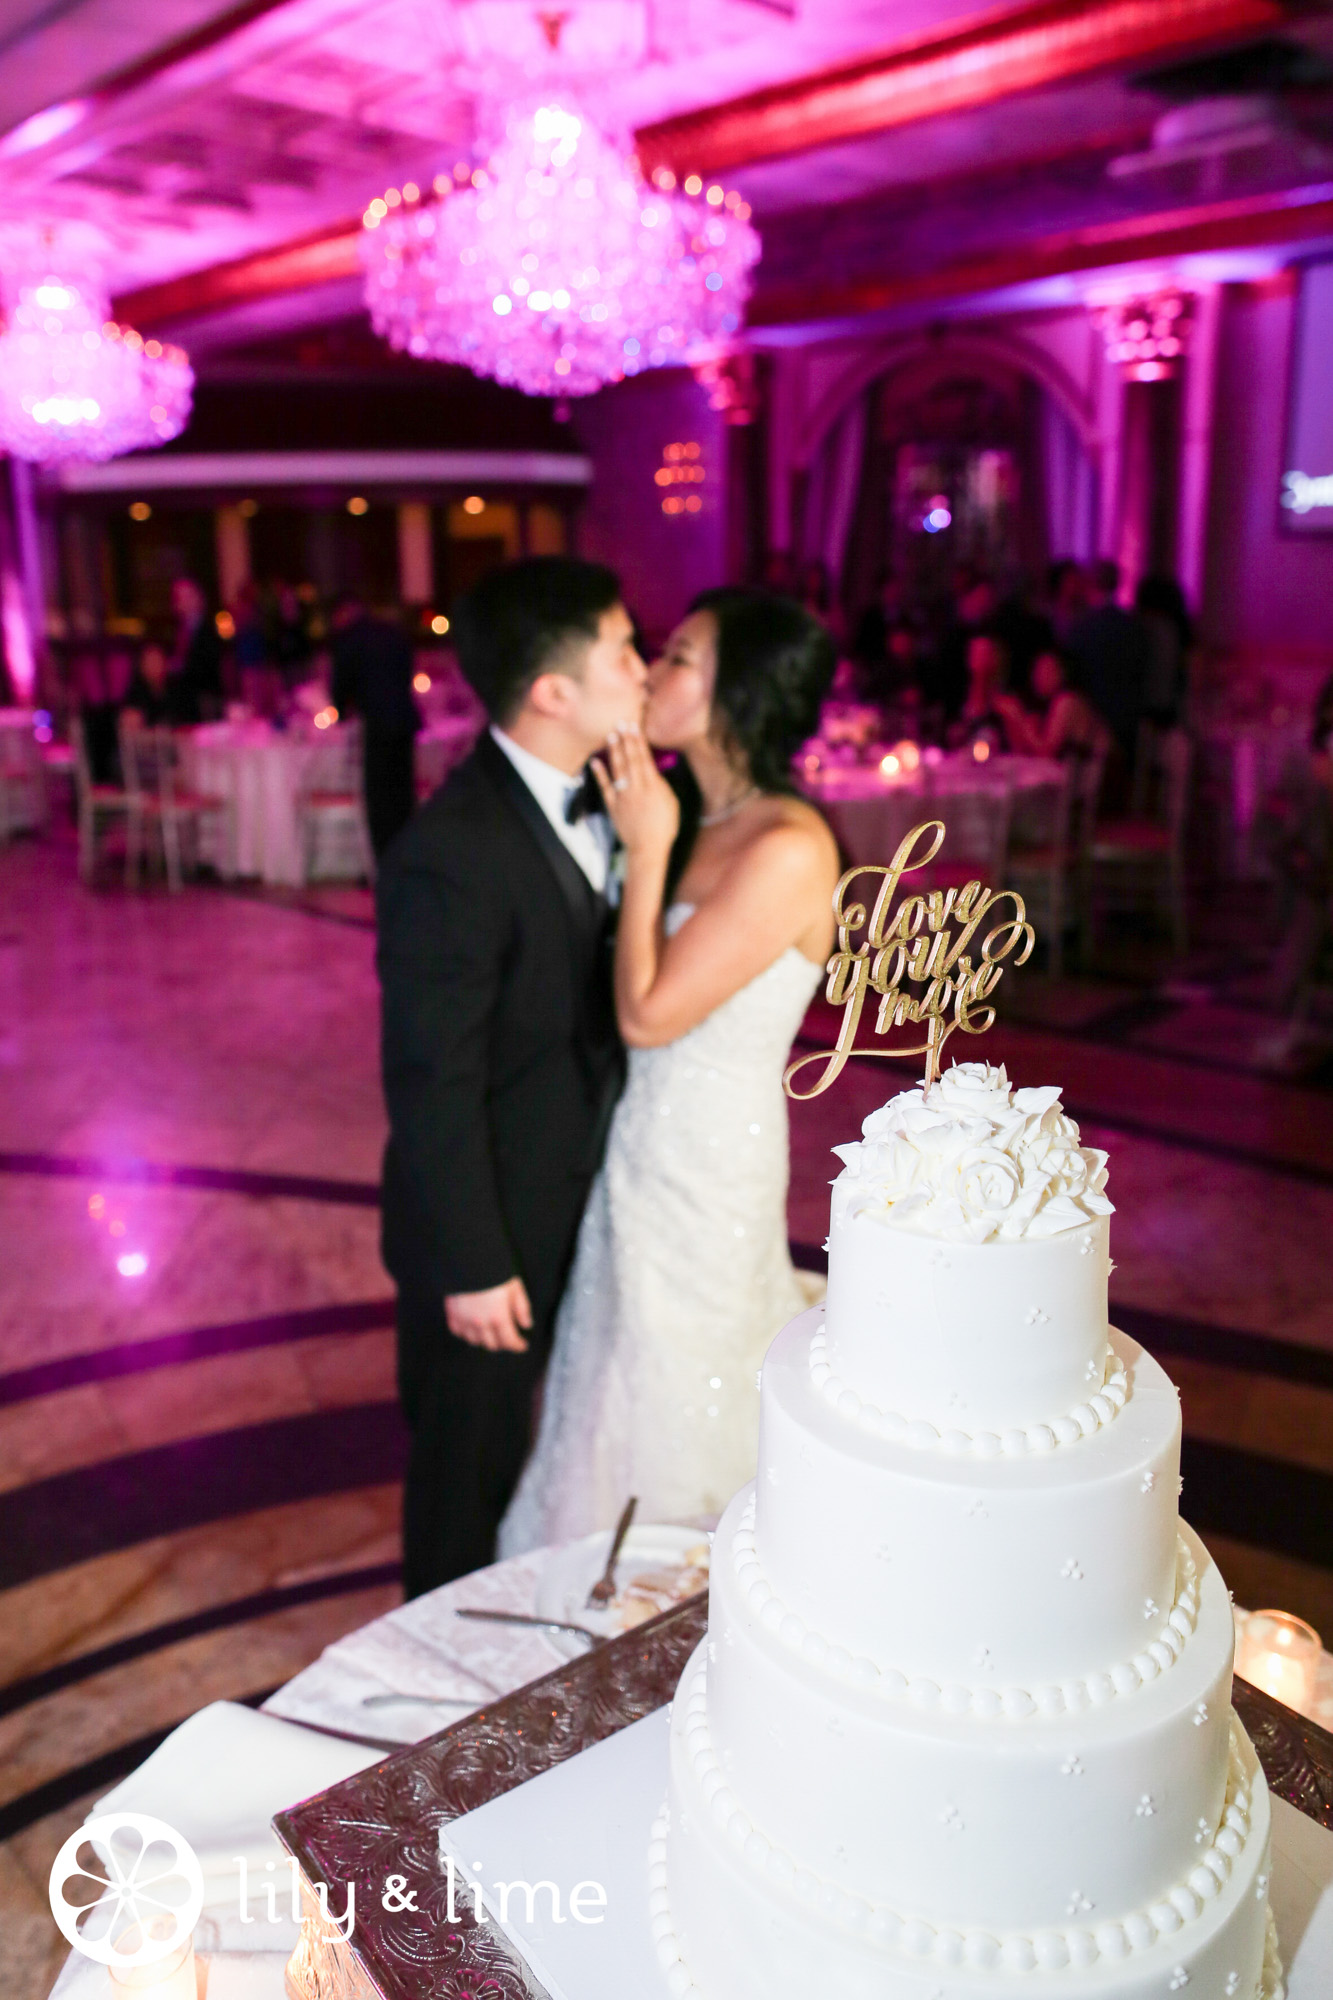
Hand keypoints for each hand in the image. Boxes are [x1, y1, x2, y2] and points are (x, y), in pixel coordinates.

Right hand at [444, 1277, 532, 1352]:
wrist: (468, 1260)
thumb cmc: (494, 1272)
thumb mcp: (515, 1288)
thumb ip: (522, 1309)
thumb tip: (526, 1324)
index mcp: (499, 1318)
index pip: (509, 1341)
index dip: (518, 1346)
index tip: (522, 1345)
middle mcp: (481, 1324)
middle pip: (492, 1345)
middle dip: (502, 1343)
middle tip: (508, 1337)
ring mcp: (465, 1321)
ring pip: (475, 1341)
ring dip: (484, 1340)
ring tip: (491, 1332)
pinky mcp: (452, 1315)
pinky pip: (459, 1332)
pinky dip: (466, 1333)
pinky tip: (472, 1327)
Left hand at [591, 724, 678, 857]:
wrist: (648, 848)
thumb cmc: (665, 828)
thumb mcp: (671, 803)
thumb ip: (661, 786)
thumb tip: (654, 774)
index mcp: (652, 785)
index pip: (644, 758)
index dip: (639, 741)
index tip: (634, 727)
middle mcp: (636, 787)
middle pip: (630, 759)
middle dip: (626, 740)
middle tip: (621, 723)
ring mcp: (623, 795)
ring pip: (618, 769)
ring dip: (614, 751)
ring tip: (611, 736)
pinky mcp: (613, 805)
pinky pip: (605, 787)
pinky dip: (599, 774)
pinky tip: (595, 761)